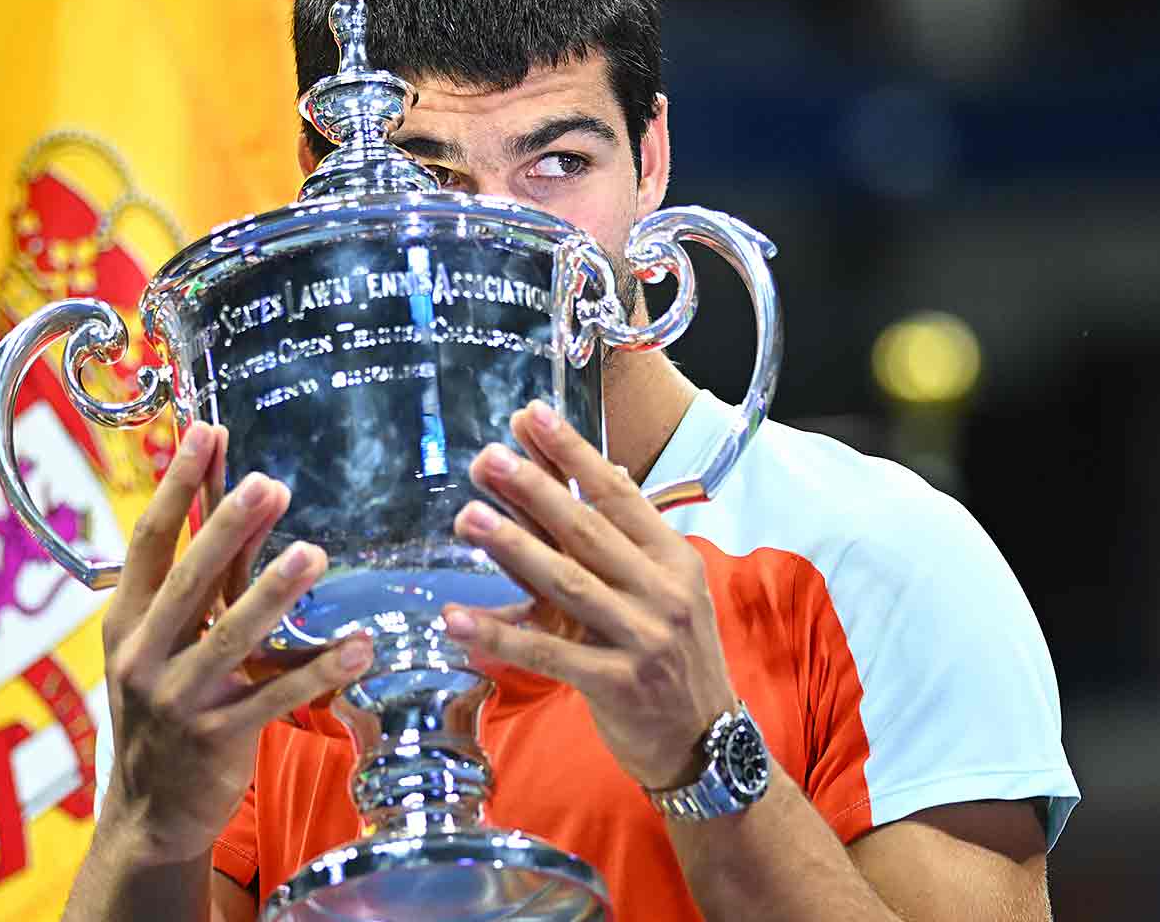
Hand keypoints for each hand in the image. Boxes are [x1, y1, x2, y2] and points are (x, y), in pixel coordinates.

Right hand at [96, 421, 372, 862]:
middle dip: (227, 529)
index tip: (205, 432)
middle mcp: (143, 656)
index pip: (149, 541)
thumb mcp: (157, 645)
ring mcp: (179, 700)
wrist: (148, 812)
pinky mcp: (218, 738)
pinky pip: (276, 698)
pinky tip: (361, 646)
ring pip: (232, 637)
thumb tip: (244, 502)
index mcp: (125, 622)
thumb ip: (196, 585)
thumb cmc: (163, 708)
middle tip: (269, 483)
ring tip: (316, 554)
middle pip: (188, 580)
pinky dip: (321, 671)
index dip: (176, 486)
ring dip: (276, 594)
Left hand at [444, 400, 737, 789]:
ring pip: (567, 583)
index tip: (532, 416)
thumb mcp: (664, 592)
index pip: (619, 495)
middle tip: (488, 458)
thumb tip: (591, 474)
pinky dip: (498, 635)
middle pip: (588, 531)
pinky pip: (547, 652)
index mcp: (673, 560)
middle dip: (535, 489)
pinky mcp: (615, 683)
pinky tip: (455, 620)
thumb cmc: (673, 657)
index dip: (574, 453)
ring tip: (466, 516)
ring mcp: (641, 638)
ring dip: (512, 548)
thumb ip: (620, 543)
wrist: (704, 743)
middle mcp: (662, 593)